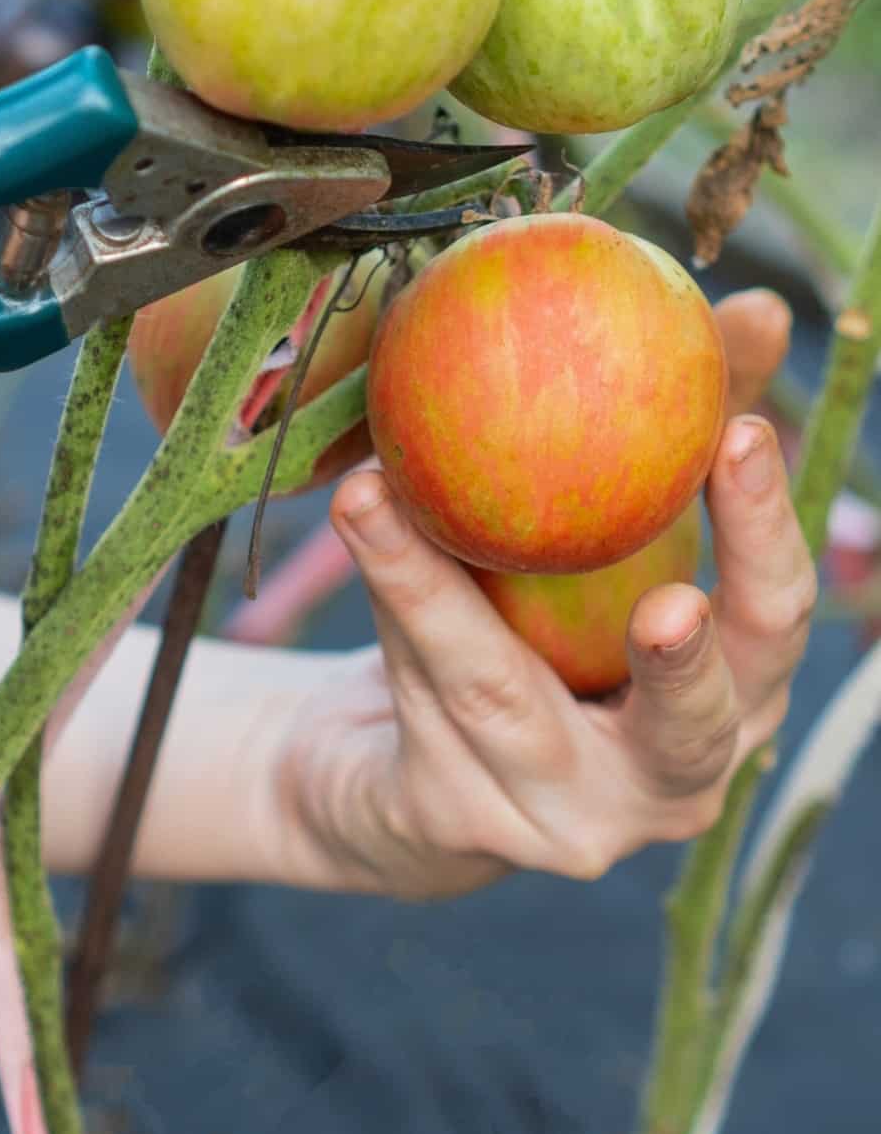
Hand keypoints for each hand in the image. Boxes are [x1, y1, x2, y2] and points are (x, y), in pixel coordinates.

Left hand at [273, 289, 815, 896]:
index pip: (773, 626)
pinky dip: (391, 591)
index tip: (740, 431)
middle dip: (683, 660)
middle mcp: (666, 786)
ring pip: (500, 695)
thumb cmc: (537, 640)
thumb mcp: (606, 550)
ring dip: (435, 586)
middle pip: (693, 724)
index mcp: (729, 706)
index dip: (766, 534)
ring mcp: (560, 822)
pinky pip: (421, 692)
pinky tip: (360, 508)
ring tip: (383, 490)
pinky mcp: (460, 823)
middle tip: (667, 606)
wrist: (404, 769)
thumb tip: (762, 309)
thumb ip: (676, 443)